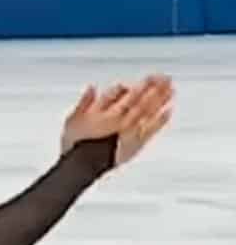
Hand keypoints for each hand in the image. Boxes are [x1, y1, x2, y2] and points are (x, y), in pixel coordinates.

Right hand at [60, 75, 174, 162]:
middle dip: (155, 88)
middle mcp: (121, 118)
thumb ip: (84, 102)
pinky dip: (160, 120)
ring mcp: (130, 130)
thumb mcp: (72, 120)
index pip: (128, 93)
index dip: (140, 85)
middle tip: (166, 79)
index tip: (149, 78)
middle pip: (141, 99)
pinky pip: (150, 129)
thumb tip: (92, 89)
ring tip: (171, 90)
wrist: (82, 166)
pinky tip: (168, 111)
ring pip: (148, 111)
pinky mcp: (135, 143)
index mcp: (107, 110)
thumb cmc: (77, 146)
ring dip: (161, 99)